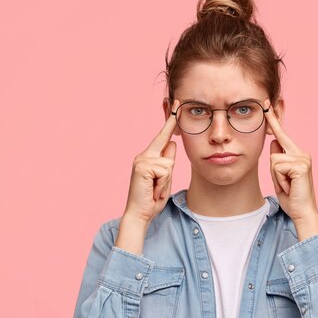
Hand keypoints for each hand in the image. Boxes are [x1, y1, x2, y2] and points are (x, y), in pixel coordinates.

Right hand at [121, 100, 178, 223]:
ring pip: (169, 164)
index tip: (177, 103)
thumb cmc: (152, 199)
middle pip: (168, 151)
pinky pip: (165, 172)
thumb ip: (167, 162)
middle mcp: (143, 156)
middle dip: (167, 170)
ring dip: (166, 182)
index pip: (162, 136)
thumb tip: (172, 144)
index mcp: (148, 157)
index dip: (171, 121)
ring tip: (155, 190)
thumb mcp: (165, 178)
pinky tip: (153, 191)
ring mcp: (141, 160)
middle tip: (155, 186)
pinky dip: (162, 185)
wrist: (139, 214)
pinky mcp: (142, 167)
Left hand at [265, 102, 317, 238]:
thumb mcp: (279, 176)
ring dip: (276, 177)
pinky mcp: (301, 165)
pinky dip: (279, 180)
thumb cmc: (291, 197)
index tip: (267, 105)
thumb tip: (273, 142)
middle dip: (274, 151)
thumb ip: (277, 159)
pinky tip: (289, 186)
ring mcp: (303, 158)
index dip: (274, 121)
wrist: (302, 212)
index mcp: (298, 155)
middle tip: (277, 144)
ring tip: (287, 186)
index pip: (282, 136)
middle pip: (275, 148)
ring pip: (273, 160)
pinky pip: (277, 167)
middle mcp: (302, 154)